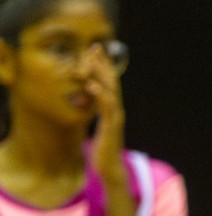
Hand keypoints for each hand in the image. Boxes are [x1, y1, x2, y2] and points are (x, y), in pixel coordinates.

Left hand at [83, 45, 127, 186]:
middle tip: (94, 47)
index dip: (103, 66)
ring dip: (101, 75)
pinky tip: (92, 86)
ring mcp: (116, 117)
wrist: (110, 168)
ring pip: (110, 91)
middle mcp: (116, 110)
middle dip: (103, 64)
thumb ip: (97, 114)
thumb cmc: (103, 151)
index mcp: (112, 109)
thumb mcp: (98, 127)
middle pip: (111, 82)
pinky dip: (100, 95)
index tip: (95, 51)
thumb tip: (90, 104)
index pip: (108, 83)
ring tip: (92, 61)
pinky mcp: (112, 126)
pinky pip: (106, 108)